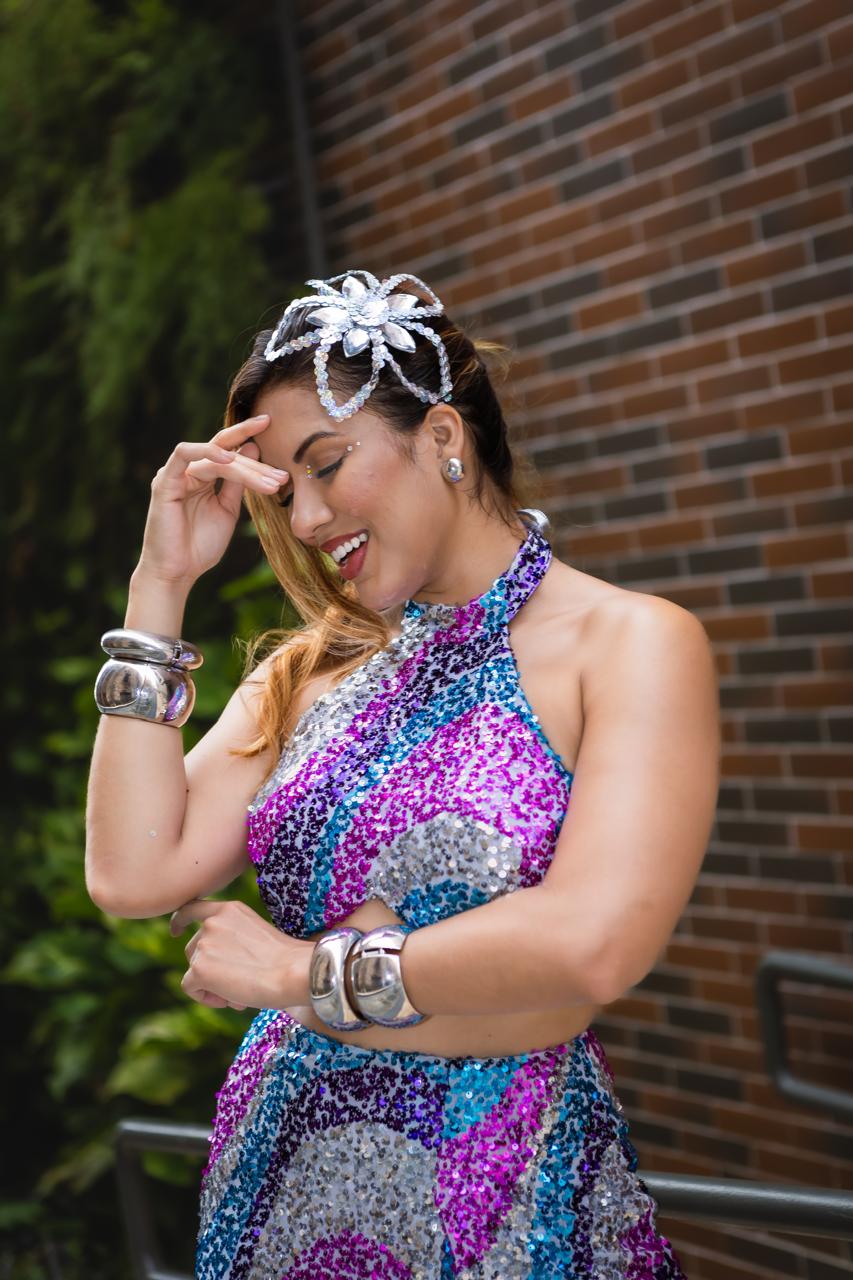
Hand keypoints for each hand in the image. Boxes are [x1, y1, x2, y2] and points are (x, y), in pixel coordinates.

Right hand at [136, 414, 288, 587]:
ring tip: (268, 483)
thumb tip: (252, 447)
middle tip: (281, 477)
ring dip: (244, 468)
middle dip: (256, 464)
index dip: (249, 440)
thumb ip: (238, 481)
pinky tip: (229, 459)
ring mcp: (175, 474)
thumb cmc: (200, 545)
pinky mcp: (165, 482)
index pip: (228, 450)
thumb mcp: (228, 510)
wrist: (177, 572)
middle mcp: (187, 471)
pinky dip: (206, 452)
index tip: (274, 434)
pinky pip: (183, 455)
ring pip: (214, 457)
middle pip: (225, 451)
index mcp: (202, 476)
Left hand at [169, 898, 310, 1010]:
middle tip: (235, 985)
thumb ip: (232, 939)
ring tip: (239, 994)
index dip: (181, 920)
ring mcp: (203, 945)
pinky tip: (230, 1000)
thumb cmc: (284, 960)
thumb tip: (216, 967)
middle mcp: (212, 922)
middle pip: (191, 949)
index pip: (193, 908)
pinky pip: (190, 988)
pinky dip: (205, 998)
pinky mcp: (199, 969)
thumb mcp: (254, 935)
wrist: (293, 972)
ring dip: (211, 985)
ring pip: (193, 971)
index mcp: (229, 910)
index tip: (176, 931)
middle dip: (207, 968)